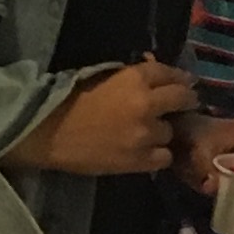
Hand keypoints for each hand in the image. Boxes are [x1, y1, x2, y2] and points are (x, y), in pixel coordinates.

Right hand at [6, 61, 195, 178]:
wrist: (49, 133)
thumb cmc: (69, 100)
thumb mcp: (102, 77)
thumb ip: (130, 77)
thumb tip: (153, 75)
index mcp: (135, 78)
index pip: (170, 73)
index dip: (180, 78)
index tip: (185, 83)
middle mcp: (147, 104)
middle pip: (183, 99)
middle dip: (184, 100)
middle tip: (182, 105)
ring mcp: (146, 134)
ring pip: (171, 131)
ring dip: (163, 131)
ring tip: (150, 133)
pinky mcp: (140, 160)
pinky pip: (164, 157)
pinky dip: (158, 154)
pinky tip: (146, 152)